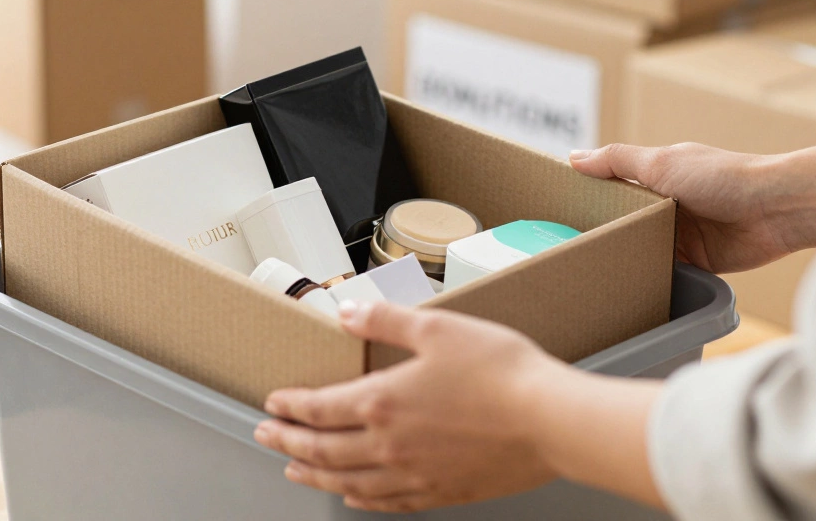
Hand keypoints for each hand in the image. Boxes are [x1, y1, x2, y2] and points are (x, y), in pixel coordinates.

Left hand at [254, 300, 563, 512]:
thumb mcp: (437, 328)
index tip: (272, 404)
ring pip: (347, 481)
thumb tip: (346, 313)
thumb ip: (385, 320)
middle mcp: (389, 446)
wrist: (550, 421)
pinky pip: (387, 502)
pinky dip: (361, 499)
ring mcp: (414, 475)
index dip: (289, 407)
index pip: (317, 410)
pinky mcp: (442, 492)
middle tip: (266, 438)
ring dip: (315, 475)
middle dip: (287, 443)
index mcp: (382, 402)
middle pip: (322, 450)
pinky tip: (355, 497)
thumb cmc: (501, 373)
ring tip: (295, 471)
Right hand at [569, 143, 815, 273]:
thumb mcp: (661, 163)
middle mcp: (666, 205)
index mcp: (656, 176)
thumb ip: (617, 161)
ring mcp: (681, 234)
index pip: (612, 186)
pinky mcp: (697, 262)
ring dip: (625, 255)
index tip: (556, 209)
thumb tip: (574, 157)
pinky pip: (664, 270)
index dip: (588, 196)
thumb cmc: (723, 177)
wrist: (775, 210)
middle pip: (623, 220)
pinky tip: (625, 284)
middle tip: (564, 246)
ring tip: (587, 269)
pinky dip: (649, 275)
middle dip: (601, 231)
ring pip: (640, 247)